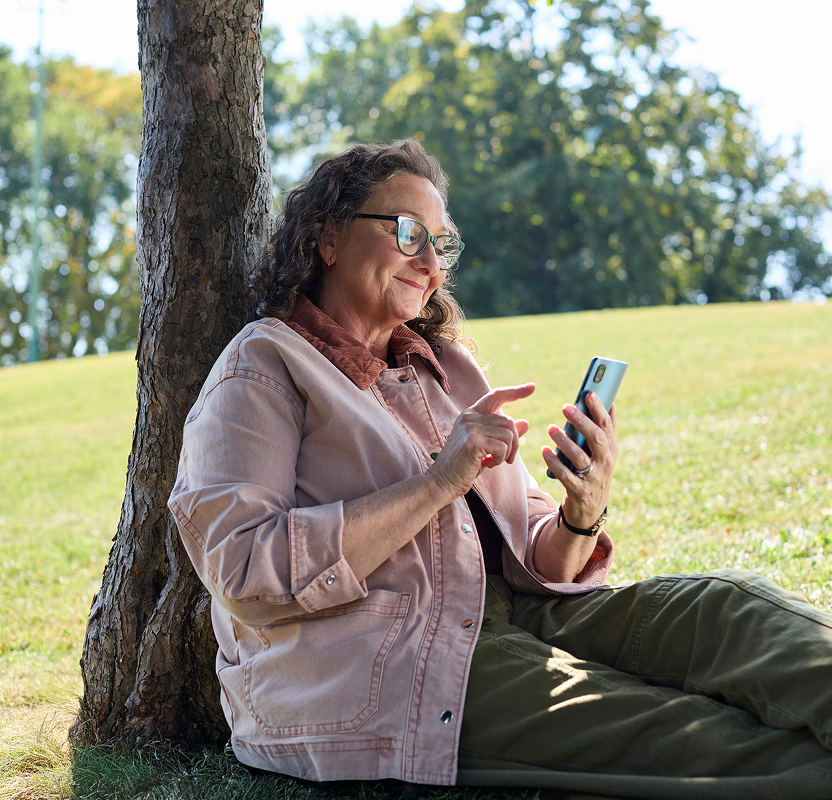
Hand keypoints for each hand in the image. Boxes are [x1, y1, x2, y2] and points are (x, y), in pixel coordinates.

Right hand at [428, 383, 534, 499]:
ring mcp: (470, 427)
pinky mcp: (474, 441)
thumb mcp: (487, 447)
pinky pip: (503, 448)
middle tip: (505, 459)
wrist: (443, 481)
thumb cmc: (465, 466)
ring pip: (508, 435)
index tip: (531, 387)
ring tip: (492, 461)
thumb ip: (503, 434)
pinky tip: (487, 464)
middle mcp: (470, 417)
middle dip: (514, 443)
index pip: (496, 396)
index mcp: (471, 414)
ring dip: (506, 453)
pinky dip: (500, 459)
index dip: (515, 391)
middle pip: (508, 422)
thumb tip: (526, 423)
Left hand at [542, 392, 617, 529]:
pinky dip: (554, 462)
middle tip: (565, 407)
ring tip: (550, 428)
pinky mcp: (580, 491)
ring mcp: (594, 478)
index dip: (599, 409)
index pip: (607, 426)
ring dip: (564, 441)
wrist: (590, 509)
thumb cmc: (594, 473)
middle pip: (596, 439)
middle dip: (582, 421)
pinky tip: (544, 450)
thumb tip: (610, 402)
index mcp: (611, 449)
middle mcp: (606, 463)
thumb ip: (605, 430)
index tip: (588, 392)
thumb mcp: (603, 454)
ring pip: (580, 457)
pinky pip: (566, 475)